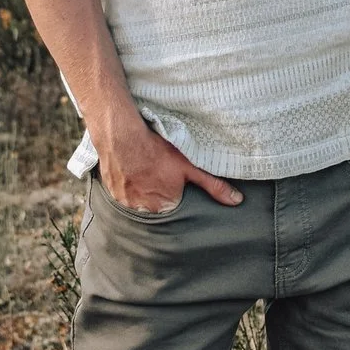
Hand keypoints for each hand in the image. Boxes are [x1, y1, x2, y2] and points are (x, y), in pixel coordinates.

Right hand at [97, 121, 241, 213]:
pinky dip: (128, 187)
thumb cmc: (157, 151)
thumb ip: (214, 185)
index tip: (174, 183)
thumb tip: (236, 201)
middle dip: (159, 194)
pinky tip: (132, 173)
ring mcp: (125, 203)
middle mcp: (144, 211)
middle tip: (159, 175)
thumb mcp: (190, 167)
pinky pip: (123, 196)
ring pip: (138, 202)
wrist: (122, 138)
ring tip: (146, 173)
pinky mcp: (112, 194)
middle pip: (156, 207)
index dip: (177, 194)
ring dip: (142, 191)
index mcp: (165, 208)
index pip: (176, 209)